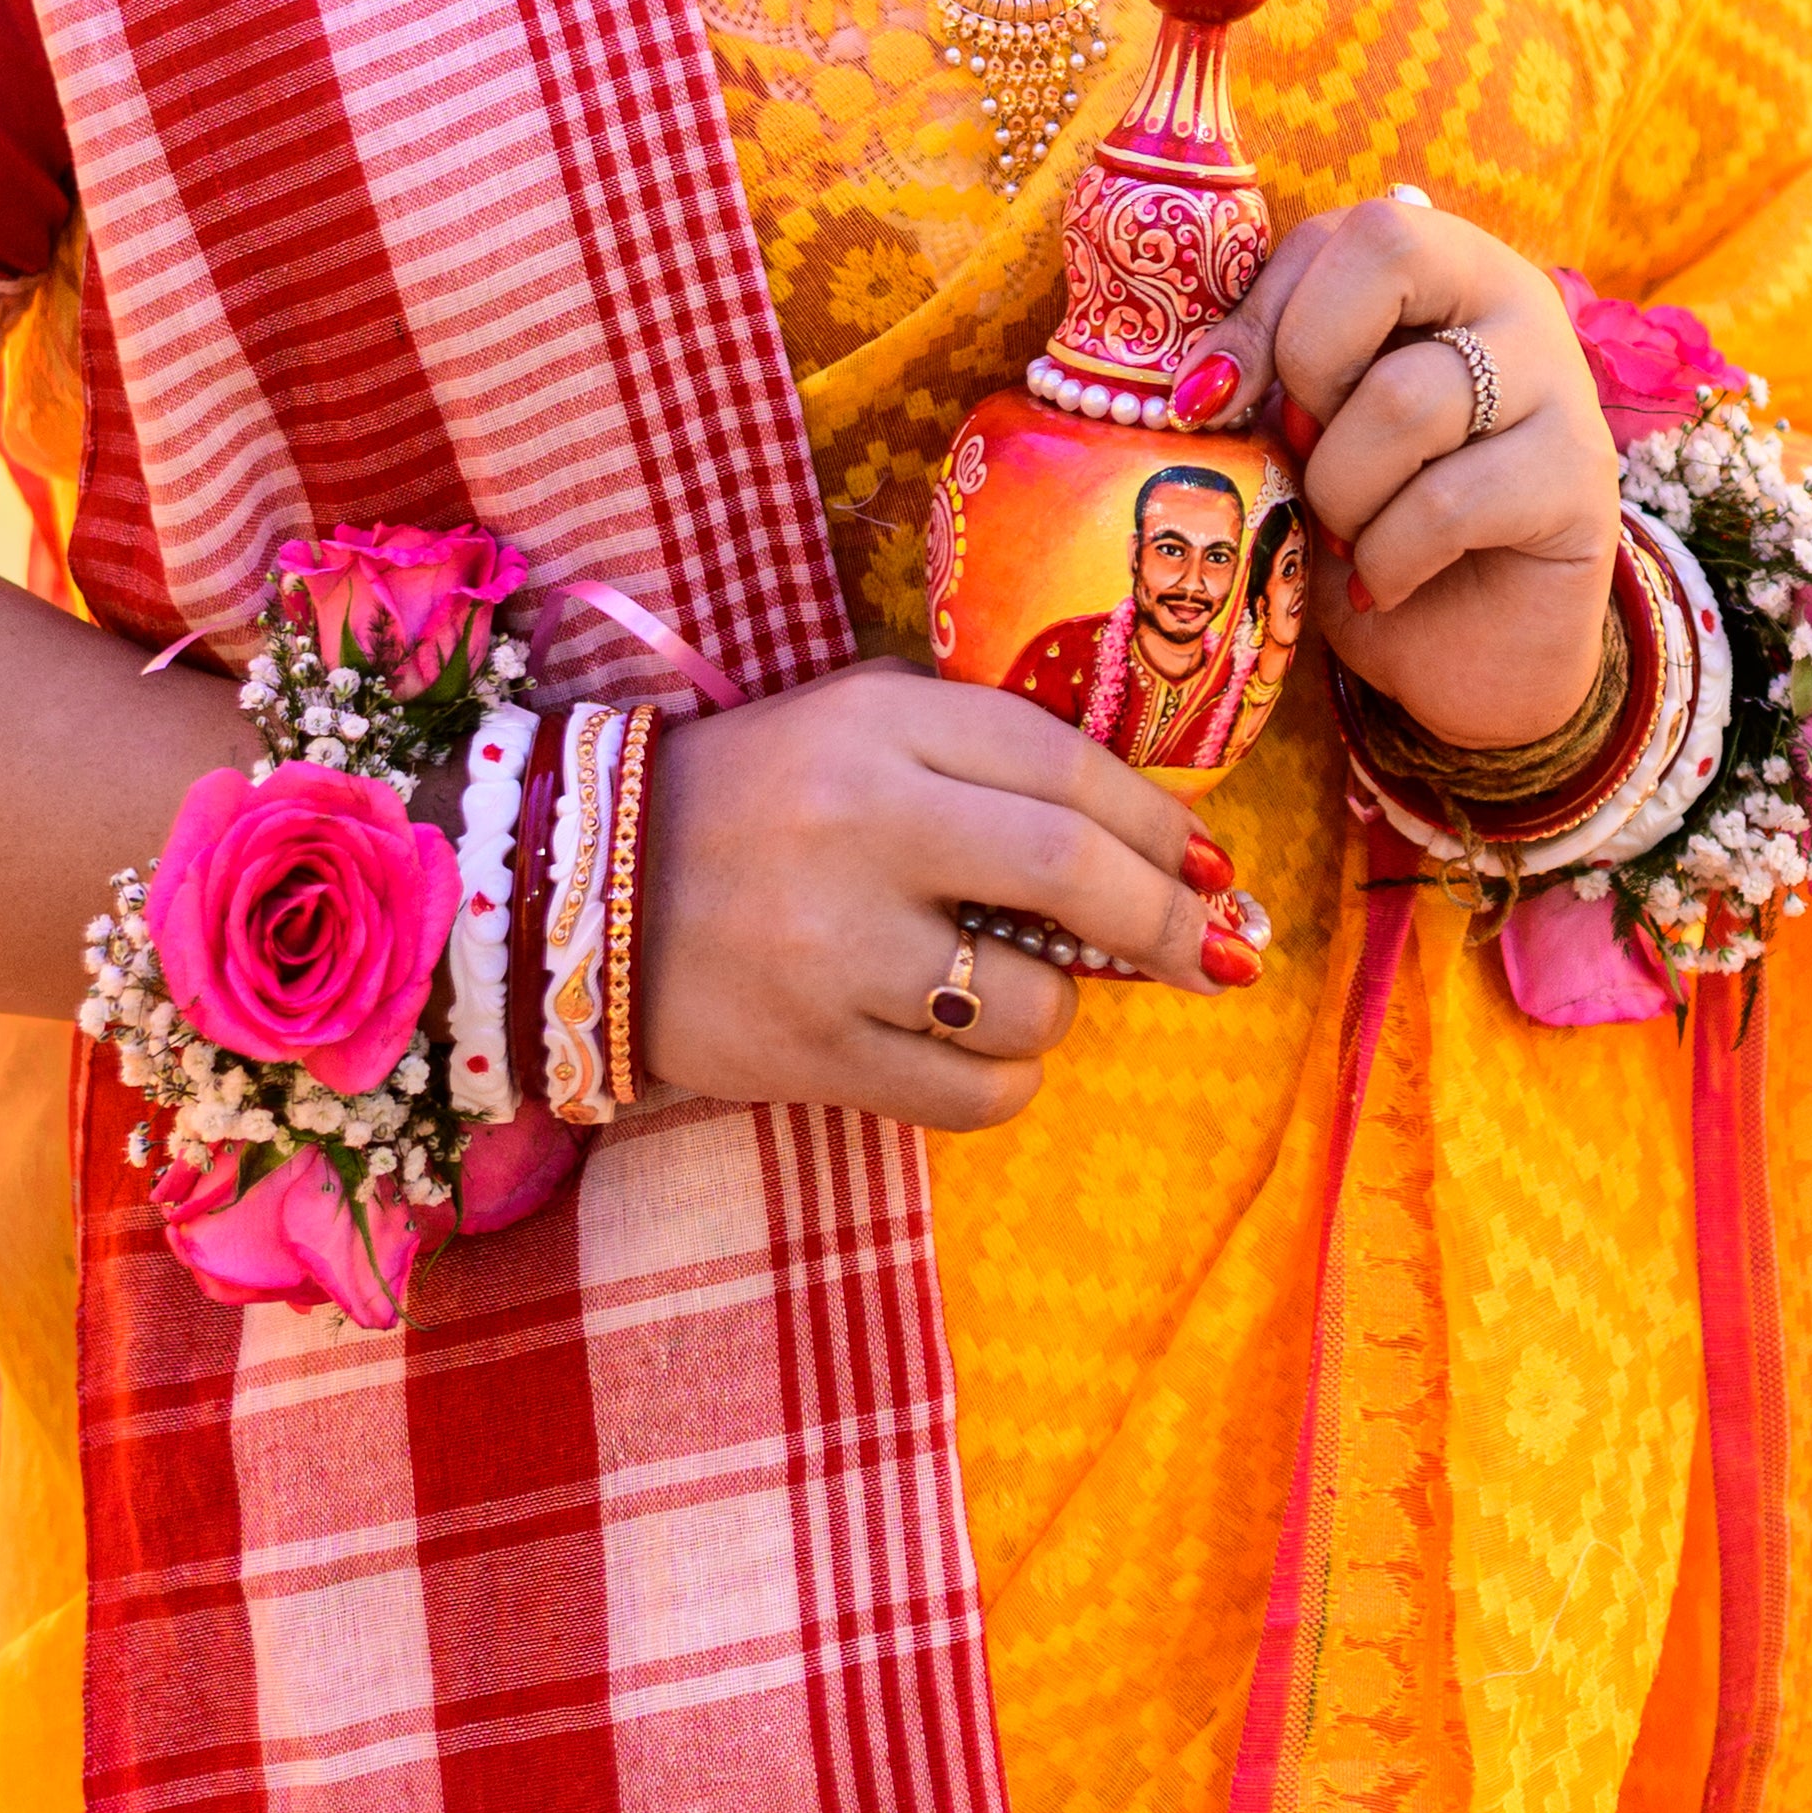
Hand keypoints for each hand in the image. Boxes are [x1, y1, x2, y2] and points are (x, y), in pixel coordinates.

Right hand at [635, 660, 1244, 1133]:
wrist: (587, 890)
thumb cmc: (758, 791)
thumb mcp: (860, 718)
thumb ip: (986, 747)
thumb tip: (1148, 825)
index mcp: (878, 728)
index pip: (1062, 766)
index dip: (1160, 820)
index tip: (1215, 860)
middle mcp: (864, 830)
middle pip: (1070, 875)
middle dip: (1173, 920)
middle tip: (1224, 952)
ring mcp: (837, 954)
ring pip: (1031, 1003)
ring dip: (1066, 1006)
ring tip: (1026, 987)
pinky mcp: (814, 1059)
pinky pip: (972, 1094)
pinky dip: (1007, 1078)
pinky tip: (982, 1047)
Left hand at [1194, 200, 1618, 759]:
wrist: (1471, 651)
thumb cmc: (1372, 519)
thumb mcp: (1303, 433)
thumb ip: (1268, 378)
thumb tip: (1200, 384)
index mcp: (1441, 263)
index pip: (1343, 230)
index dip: (1263, 313)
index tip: (1215, 401)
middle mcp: (1513, 296)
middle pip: (1389, 251)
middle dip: (1309, 365)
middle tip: (1301, 449)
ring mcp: (1559, 382)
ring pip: (1404, 397)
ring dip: (1339, 490)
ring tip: (1343, 536)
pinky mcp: (1579, 480)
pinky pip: (1446, 503)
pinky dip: (1386, 559)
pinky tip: (1383, 582)